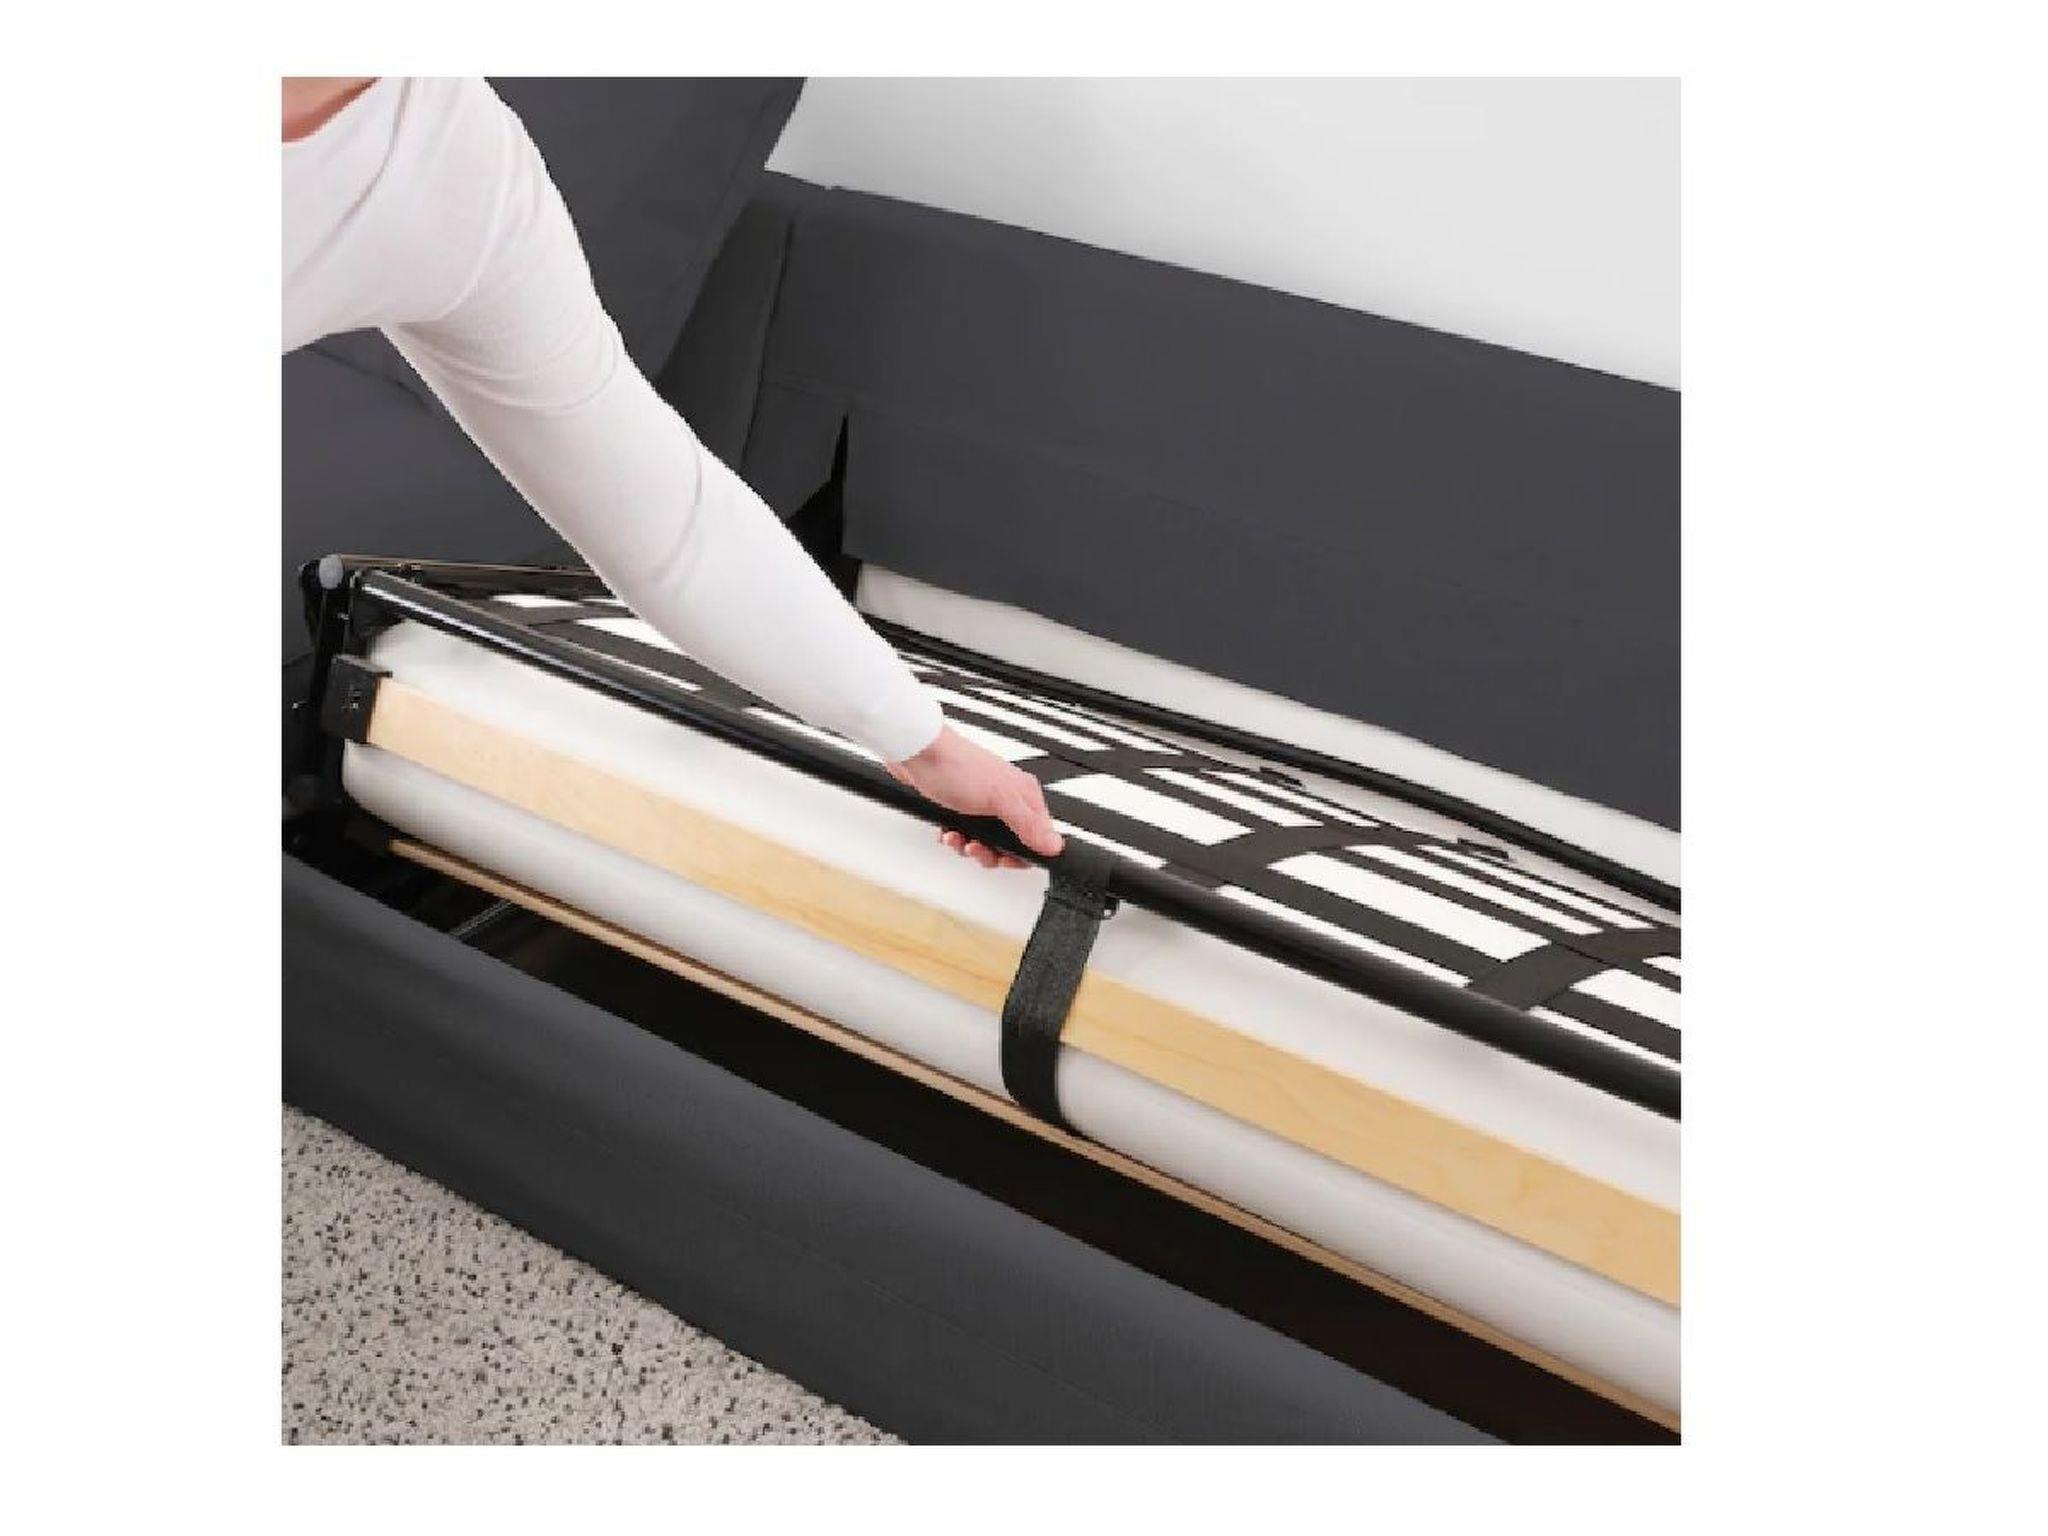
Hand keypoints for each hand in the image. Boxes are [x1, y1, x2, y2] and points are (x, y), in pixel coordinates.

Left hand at [887, 725, 1064, 869]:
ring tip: (957, 837)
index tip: (1004, 858)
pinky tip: (948, 831)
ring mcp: (985, 804)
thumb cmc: (956, 766)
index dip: (1022, 854)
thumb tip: (1053, 845)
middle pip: (1010, 844)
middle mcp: (1008, 799)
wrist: (917, 752)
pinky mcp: (963, 807)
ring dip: (969, 846)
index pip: (1039, 837)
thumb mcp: (998, 799)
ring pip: (987, 842)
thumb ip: (1027, 824)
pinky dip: (956, 838)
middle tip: (976, 847)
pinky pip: (967, 834)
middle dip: (990, 852)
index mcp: (1024, 795)